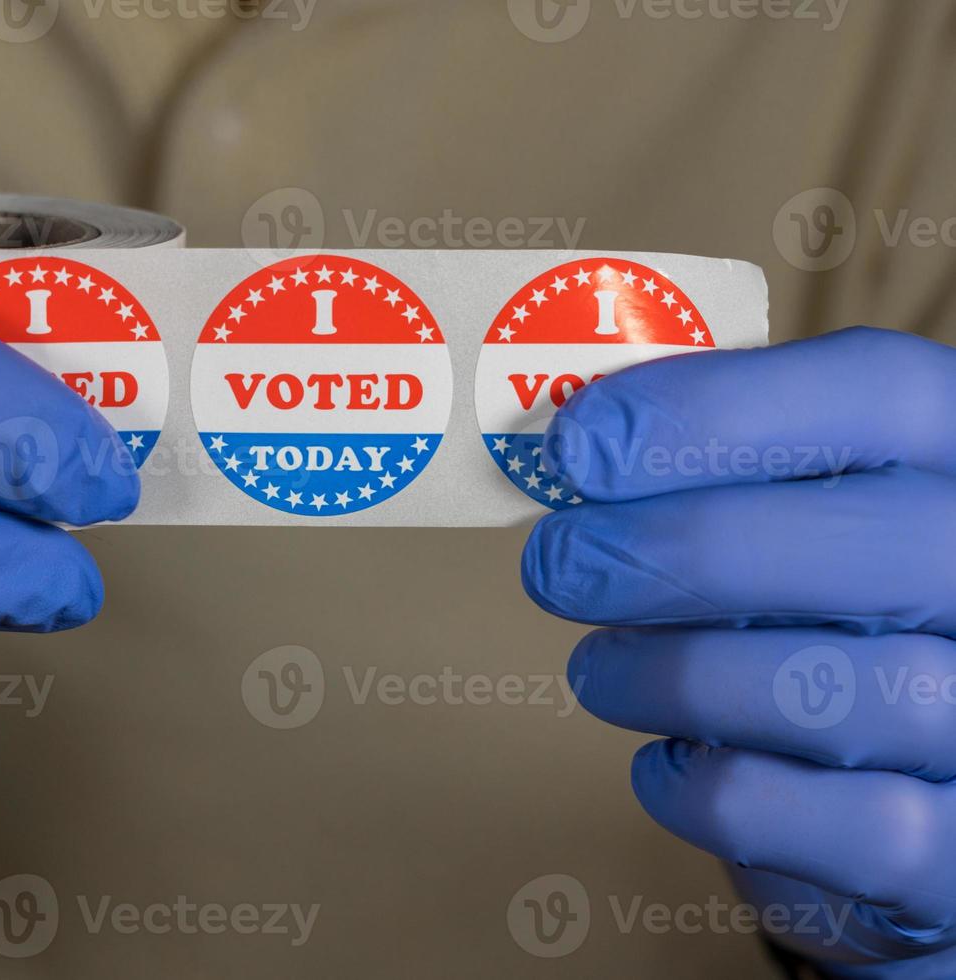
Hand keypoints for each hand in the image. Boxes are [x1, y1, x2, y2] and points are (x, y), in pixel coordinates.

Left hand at [523, 326, 955, 976]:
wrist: (915, 799)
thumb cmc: (834, 632)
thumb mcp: (808, 527)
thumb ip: (733, 476)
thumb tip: (578, 445)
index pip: (884, 394)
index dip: (716, 408)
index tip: (580, 443)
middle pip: (865, 541)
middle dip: (672, 550)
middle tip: (557, 563)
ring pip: (829, 691)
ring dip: (669, 676)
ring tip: (599, 669)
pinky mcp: (951, 861)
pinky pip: (813, 818)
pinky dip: (702, 786)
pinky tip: (664, 762)